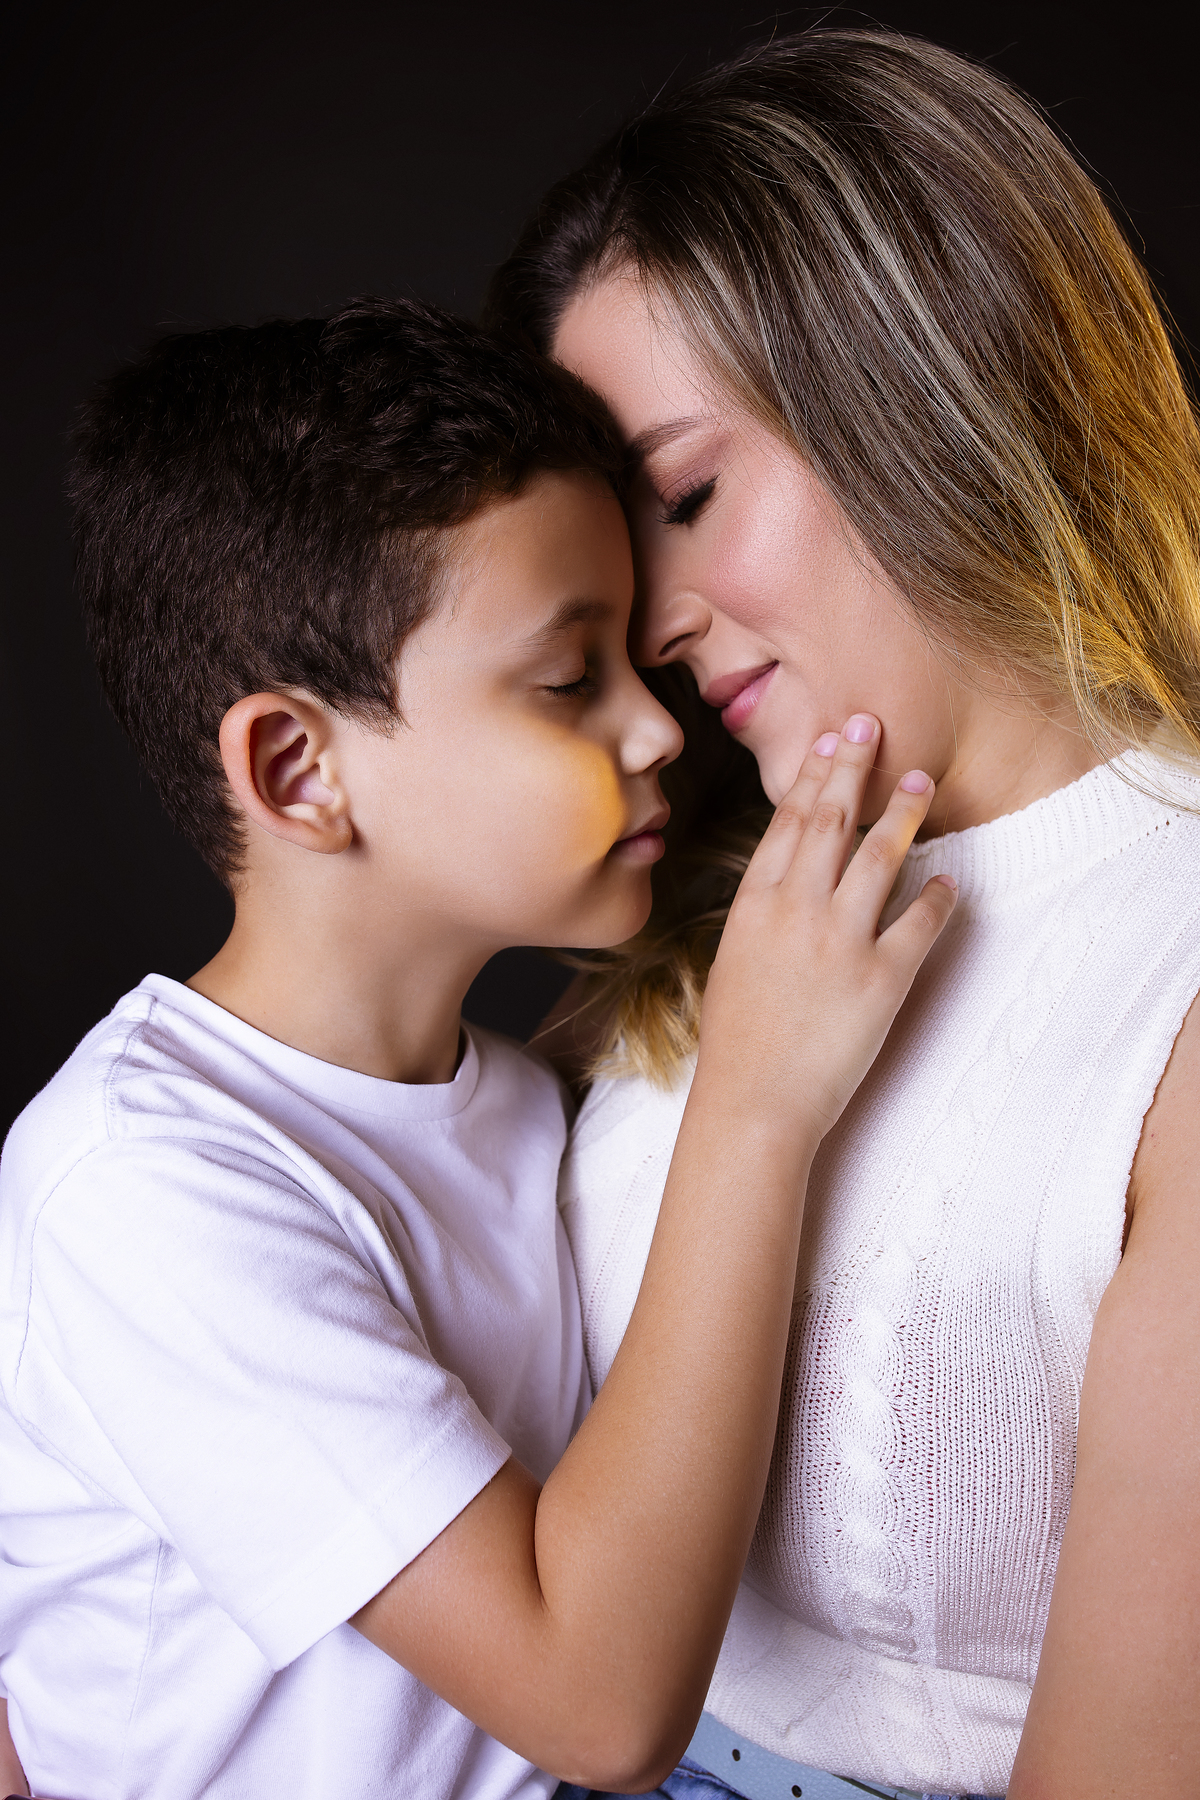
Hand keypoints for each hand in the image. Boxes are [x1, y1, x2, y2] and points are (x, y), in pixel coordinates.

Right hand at [698, 714, 955, 1141]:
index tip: (830, 742)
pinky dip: (937, 897)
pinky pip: (920, 922)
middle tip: (872, 725)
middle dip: (853, 768)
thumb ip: (763, 915)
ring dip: (903, 812)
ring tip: (922, 780)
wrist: (753, 1103)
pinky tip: (949, 880)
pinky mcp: (882, 978)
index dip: (812, 777)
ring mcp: (841, 941)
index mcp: (754, 905)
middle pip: (830, 821)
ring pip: (879, 857)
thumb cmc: (739, 1042)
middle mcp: (797, 911)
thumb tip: (790, 880)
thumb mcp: (734, 961)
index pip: (788, 822)